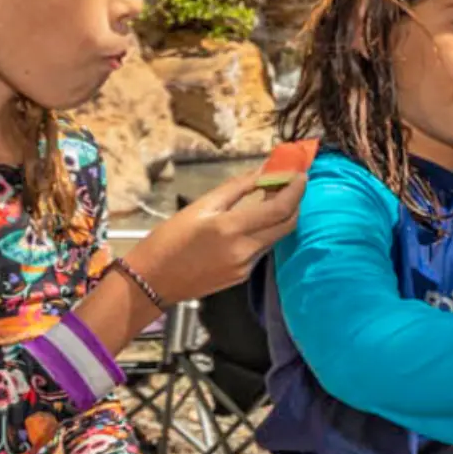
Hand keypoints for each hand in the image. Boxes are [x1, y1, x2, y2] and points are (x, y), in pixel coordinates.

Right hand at [124, 169, 305, 304]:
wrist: (151, 281)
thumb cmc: (169, 239)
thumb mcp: (199, 207)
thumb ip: (236, 188)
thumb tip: (262, 172)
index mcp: (231, 228)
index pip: (279, 208)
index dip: (296, 190)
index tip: (301, 175)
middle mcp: (245, 249)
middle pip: (287, 224)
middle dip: (295, 202)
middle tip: (290, 184)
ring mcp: (246, 266)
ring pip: (276, 237)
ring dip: (281, 217)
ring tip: (272, 197)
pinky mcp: (243, 276)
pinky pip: (263, 249)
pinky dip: (266, 232)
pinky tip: (256, 221)